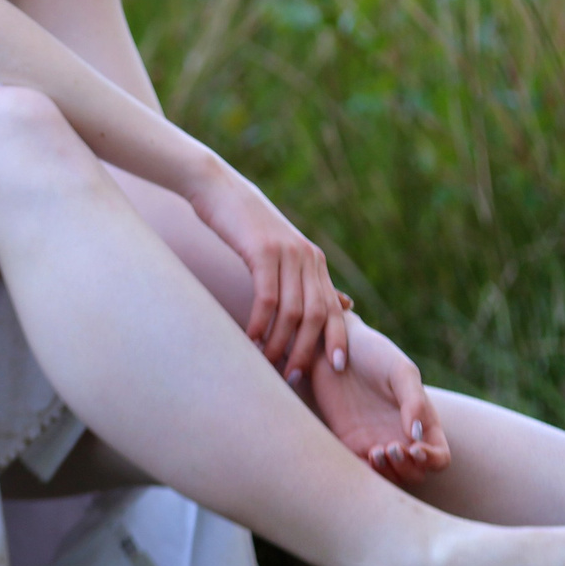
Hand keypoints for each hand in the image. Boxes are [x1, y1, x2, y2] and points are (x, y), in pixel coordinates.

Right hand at [184, 164, 346, 384]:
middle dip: (307, 351)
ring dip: (280, 343)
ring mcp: (287, 253)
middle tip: (293, 377)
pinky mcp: (264, 251)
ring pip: (293, 312)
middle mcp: (307, 257)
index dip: (339, 339)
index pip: (335, 308)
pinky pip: (268, 298)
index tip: (337, 369)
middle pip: (318, 315)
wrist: (218, 188)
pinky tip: (251, 339)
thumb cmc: (246, 226)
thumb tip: (345, 304)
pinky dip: (261, 324)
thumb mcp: (284, 253)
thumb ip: (311, 280)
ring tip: (268, 363)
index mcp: (315, 261)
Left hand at [308, 314, 449, 487]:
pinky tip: (364, 455)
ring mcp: (377, 442)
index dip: (432, 460)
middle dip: (408, 469)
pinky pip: (363, 471)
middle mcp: (402, 436)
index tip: (415, 448)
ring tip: (376, 451)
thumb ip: (414, 401)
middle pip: (417, 474)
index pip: (439, 456)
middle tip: (391, 447)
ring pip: (392, 477)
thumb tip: (417, 436)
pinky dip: (367, 473)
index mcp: (422, 421)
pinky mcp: (350, 443)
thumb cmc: (374, 354)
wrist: (333, 347)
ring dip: (388, 473)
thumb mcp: (400, 371)